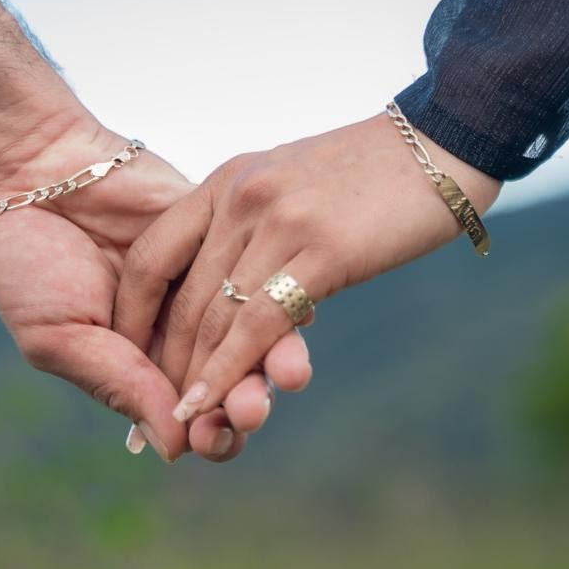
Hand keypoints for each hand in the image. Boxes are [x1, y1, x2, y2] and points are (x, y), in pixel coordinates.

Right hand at [0, 0, 310, 461]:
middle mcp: (180, 330)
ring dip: (273, 357)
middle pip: (232, 380)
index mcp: (139, 365)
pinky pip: (260, 270)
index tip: (211, 441)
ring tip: (286, 375)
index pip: (190, 413)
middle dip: (248, 402)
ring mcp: (204, 282)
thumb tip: (178, 450)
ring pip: (255, 329)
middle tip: (253, 413)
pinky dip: (278, 294)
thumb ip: (121, 385)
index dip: (210, 434)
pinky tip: (293, 314)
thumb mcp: (61, 336)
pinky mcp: (221, 233)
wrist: (31, 169)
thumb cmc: (27, 262)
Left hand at [114, 113, 501, 420]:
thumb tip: (232, 280)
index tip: (128, 354)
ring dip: (192, 378)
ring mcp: (277, 222)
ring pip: (215, 316)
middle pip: (181, 294)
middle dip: (163, 360)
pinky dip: (229, 371)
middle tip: (153, 406)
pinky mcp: (320, 251)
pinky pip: (259, 325)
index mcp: (226, 182)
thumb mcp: (289, 185)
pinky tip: (211, 403)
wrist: (440, 146)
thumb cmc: (369, 176)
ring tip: (178, 423)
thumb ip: (253, 226)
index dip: (133, 312)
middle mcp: (239, 197)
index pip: (153, 254)